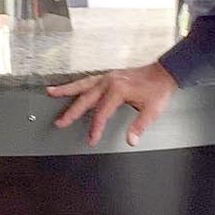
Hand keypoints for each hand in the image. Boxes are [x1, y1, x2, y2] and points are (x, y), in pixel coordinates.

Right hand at [47, 63, 177, 147]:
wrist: (164, 73)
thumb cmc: (158, 90)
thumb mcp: (152, 110)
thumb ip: (139, 126)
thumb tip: (130, 141)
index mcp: (118, 90)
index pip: (102, 113)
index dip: (96, 127)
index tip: (92, 139)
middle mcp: (109, 82)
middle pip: (85, 98)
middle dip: (71, 112)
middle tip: (59, 122)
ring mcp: (107, 77)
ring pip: (82, 85)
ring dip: (66, 89)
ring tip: (51, 92)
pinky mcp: (108, 76)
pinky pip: (88, 80)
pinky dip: (76, 84)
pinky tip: (69, 88)